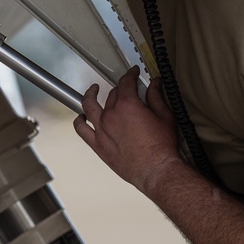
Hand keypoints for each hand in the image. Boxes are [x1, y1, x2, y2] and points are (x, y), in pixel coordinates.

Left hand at [74, 67, 180, 195]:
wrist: (156, 170)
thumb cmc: (161, 148)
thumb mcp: (165, 116)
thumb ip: (157, 97)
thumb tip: (154, 84)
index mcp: (127, 105)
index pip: (125, 82)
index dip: (129, 74)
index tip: (132, 73)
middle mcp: (111, 115)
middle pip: (111, 94)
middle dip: (120, 88)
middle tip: (126, 89)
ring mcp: (102, 129)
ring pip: (90, 106)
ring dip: (90, 95)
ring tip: (93, 91)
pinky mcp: (97, 145)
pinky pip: (81, 130)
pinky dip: (79, 121)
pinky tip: (81, 117)